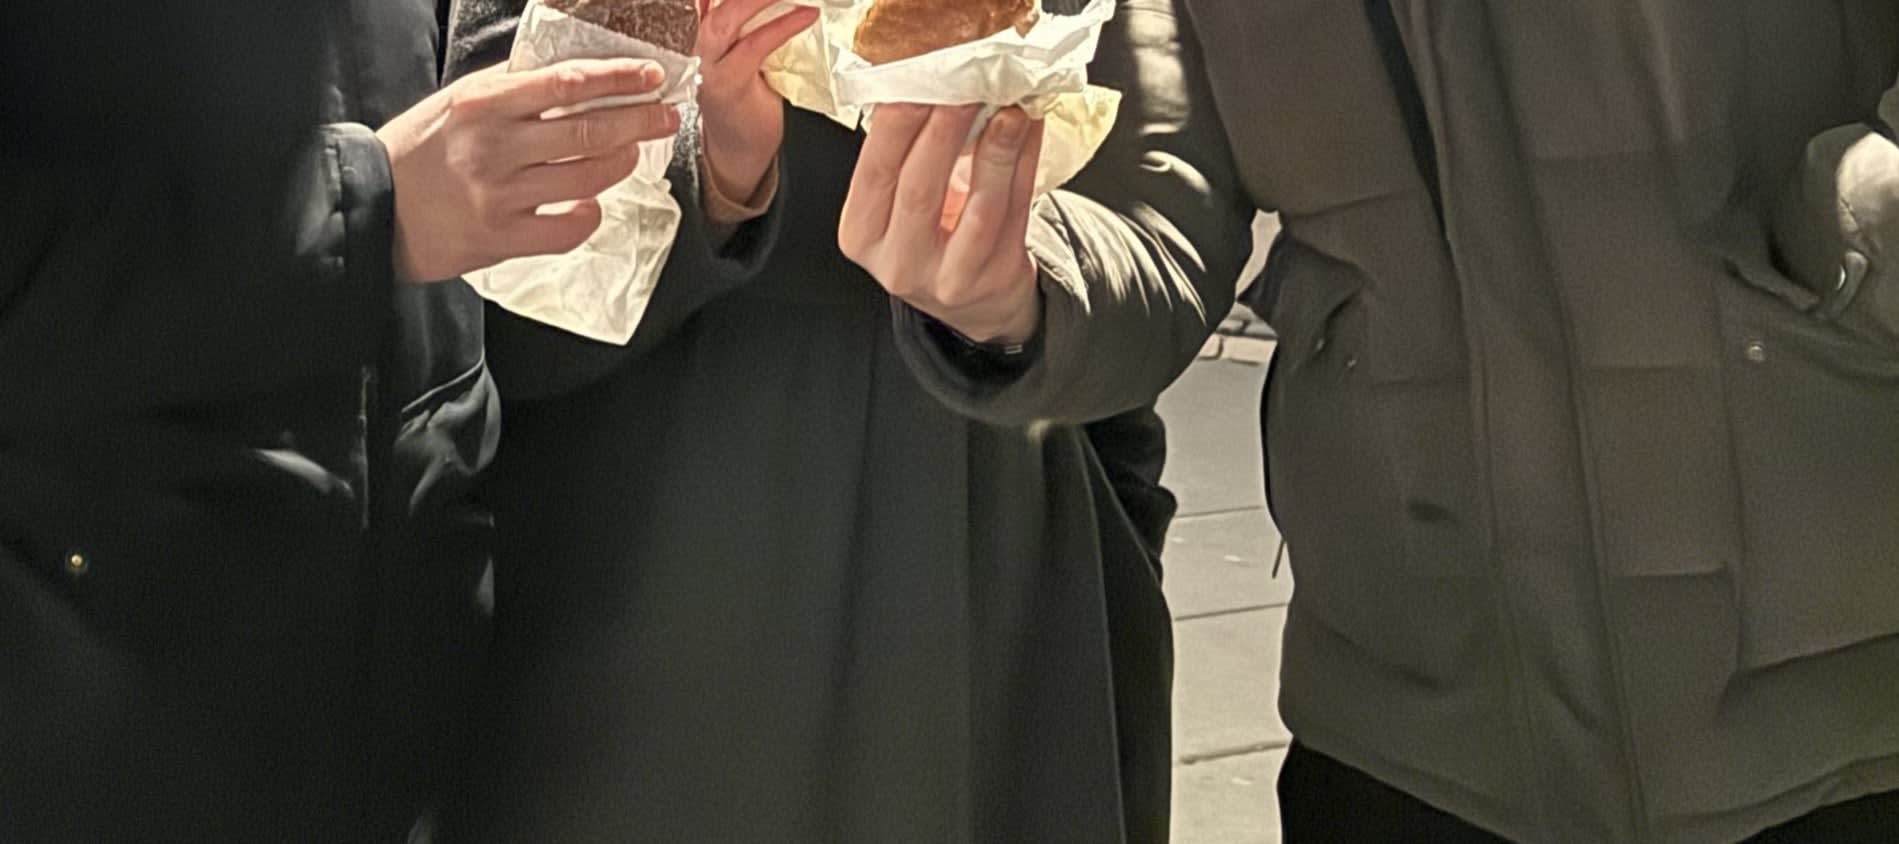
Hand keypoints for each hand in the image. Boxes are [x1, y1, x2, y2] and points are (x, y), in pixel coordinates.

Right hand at [376, 59, 679, 282]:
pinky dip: (589, 215)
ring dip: (621, 164)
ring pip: (588, 178)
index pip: (567, 83)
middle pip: (590, 132)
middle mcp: (494, 147)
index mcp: (483, 104)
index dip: (618, 78)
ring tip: (632, 154)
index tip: (649, 75)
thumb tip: (569, 78)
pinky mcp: (502, 238)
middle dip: (639, 121)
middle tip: (664, 115)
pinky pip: (568, 229)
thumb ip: (509, 91)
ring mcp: (500, 195)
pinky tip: (590, 206)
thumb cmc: (418, 152)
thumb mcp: (456, 103)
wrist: (374, 208)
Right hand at [695, 0, 819, 203]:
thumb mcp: (748, 44)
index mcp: (702, 24)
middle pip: (714, 1)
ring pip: (726, 18)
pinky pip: (752, 47)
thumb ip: (752, 17)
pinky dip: (780, 27)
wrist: (740, 147)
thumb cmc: (749, 92)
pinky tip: (806, 15)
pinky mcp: (726, 85)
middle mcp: (697, 40)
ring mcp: (707, 63)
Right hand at [839, 104, 1045, 343]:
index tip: (916, 81)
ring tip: (1008, 108)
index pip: (875, 173)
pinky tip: (1028, 132)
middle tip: (965, 86)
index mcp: (861, 233)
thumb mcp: (899, 201)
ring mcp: (948, 279)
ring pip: (978, 207)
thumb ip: (908, 151)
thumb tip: (934, 79)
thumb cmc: (932, 232)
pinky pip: (1015, 214)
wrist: (972, 298)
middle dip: (944, 132)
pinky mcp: (994, 278)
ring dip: (996, 149)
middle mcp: (897, 263)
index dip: (895, 126)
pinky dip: (1024, 165)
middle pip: (920, 189)